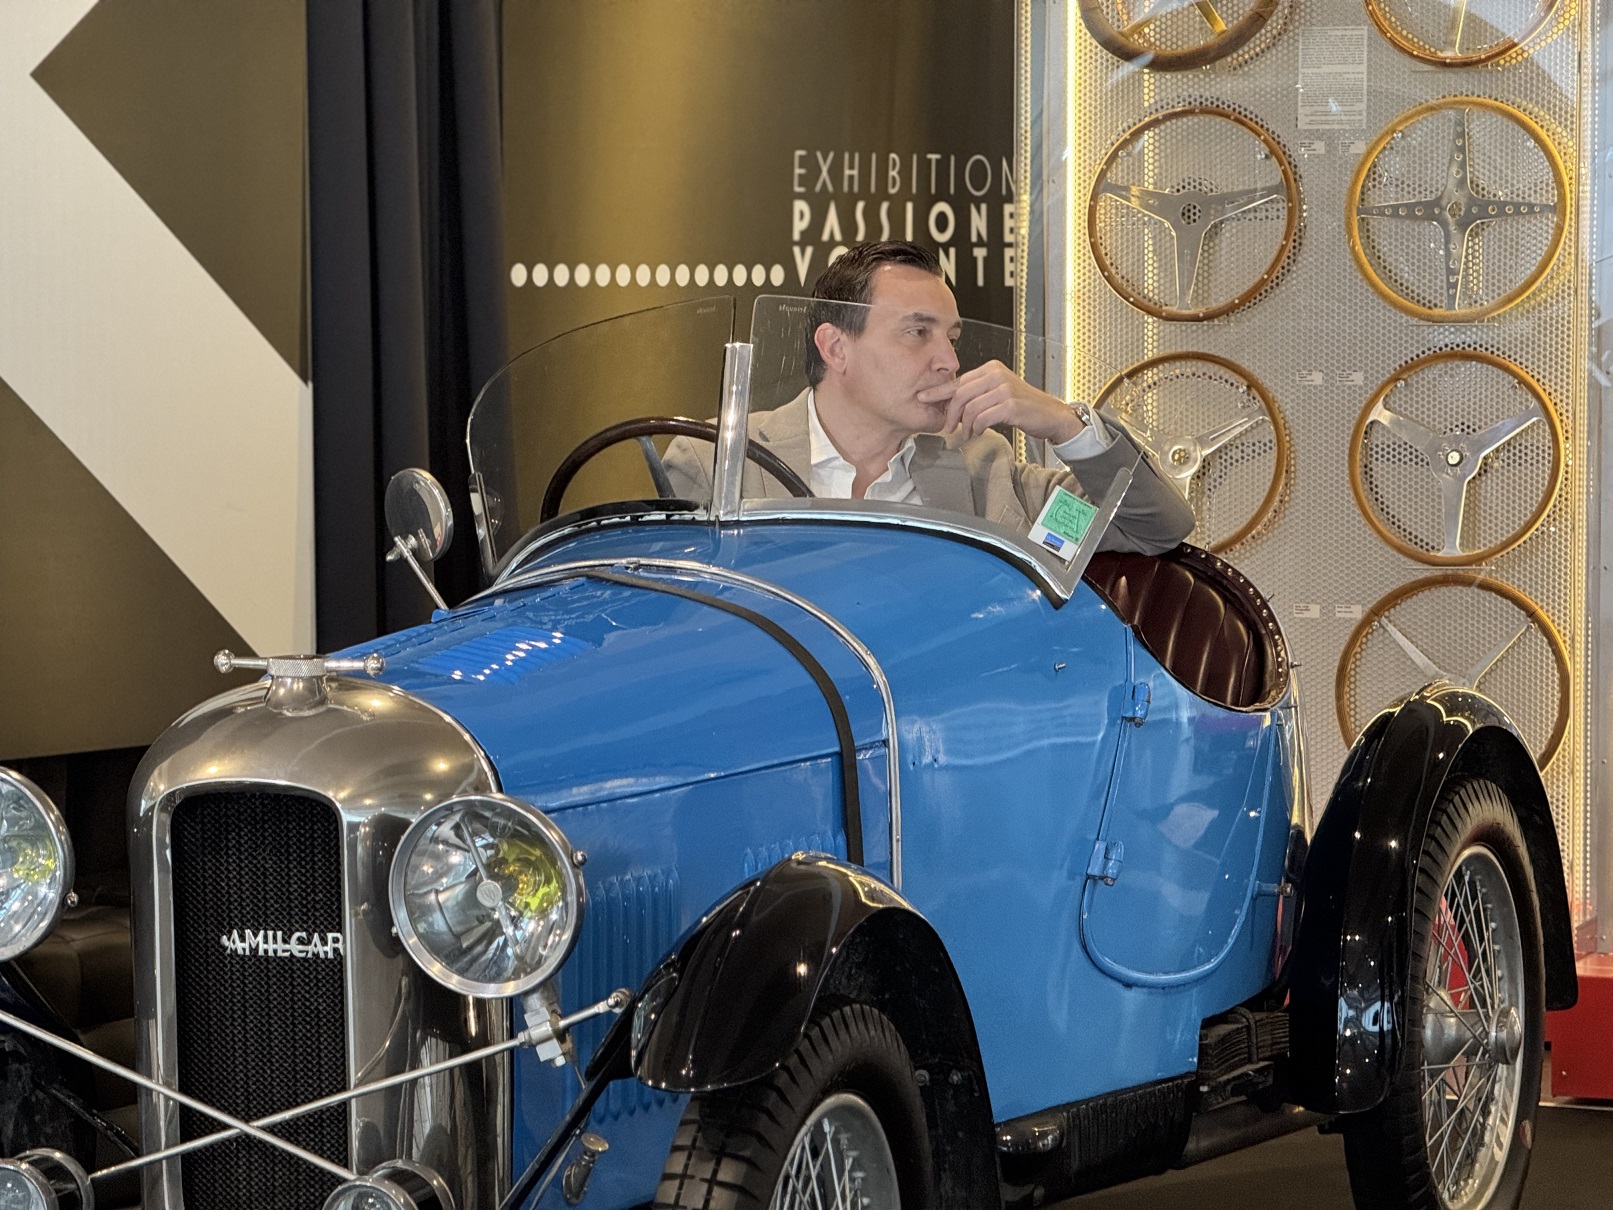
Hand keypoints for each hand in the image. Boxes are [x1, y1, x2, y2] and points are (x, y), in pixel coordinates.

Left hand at [915, 360, 1085, 443]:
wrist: (1050, 415)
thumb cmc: (1023, 407)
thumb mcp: (997, 393)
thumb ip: (976, 394)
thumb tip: (949, 404)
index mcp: (991, 369)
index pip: (958, 381)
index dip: (939, 392)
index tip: (923, 398)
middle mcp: (997, 374)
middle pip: (960, 394)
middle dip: (950, 414)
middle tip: (947, 427)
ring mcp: (1004, 389)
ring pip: (970, 408)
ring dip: (965, 425)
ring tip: (967, 433)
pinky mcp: (1010, 405)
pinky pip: (982, 417)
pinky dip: (977, 428)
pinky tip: (978, 432)